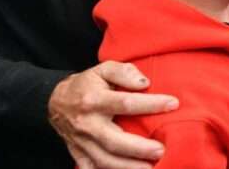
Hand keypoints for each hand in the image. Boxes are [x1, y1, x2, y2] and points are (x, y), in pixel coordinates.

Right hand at [48, 61, 178, 168]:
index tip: (173, 104)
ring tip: (150, 168)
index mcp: (94, 100)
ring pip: (104, 160)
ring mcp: (82, 142)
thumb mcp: (103, 69)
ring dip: (127, 167)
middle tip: (161, 150)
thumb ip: (124, 72)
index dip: (151, 104)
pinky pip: (91, 168)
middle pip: (114, 141)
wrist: (55, 101)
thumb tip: (145, 83)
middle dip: (138, 148)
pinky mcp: (79, 154)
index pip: (126, 103)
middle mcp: (88, 123)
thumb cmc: (87, 84)